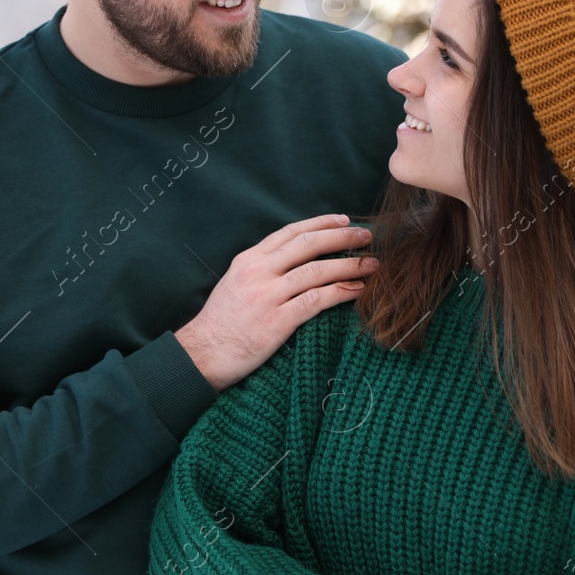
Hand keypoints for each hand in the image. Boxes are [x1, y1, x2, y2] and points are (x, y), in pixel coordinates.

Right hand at [175, 214, 375, 390]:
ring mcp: (268, 296)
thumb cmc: (220, 324)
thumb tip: (292, 261)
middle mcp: (258, 272)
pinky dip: (341, 291)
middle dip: (342, 237)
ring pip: (317, 271)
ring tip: (372, 264)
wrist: (202, 354)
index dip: (320, 223)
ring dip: (350, 265)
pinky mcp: (278, 321)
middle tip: (366, 235)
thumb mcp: (234, 284)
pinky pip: (317, 300)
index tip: (343, 220)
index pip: (289, 232)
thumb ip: (260, 269)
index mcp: (248, 260)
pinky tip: (358, 289)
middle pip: (308, 245)